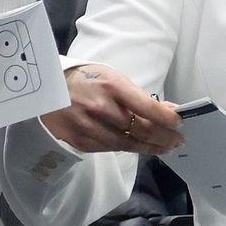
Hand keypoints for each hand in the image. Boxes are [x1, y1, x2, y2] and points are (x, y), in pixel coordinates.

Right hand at [42, 64, 183, 154]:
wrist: (45, 88)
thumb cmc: (85, 79)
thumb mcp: (112, 77)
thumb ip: (138, 96)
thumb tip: (167, 110)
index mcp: (111, 86)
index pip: (147, 107)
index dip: (167, 119)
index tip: (180, 124)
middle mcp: (101, 108)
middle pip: (141, 130)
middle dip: (164, 137)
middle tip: (177, 140)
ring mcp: (89, 127)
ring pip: (128, 144)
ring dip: (150, 148)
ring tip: (164, 148)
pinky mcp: (80, 141)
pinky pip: (110, 149)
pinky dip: (128, 148)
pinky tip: (140, 148)